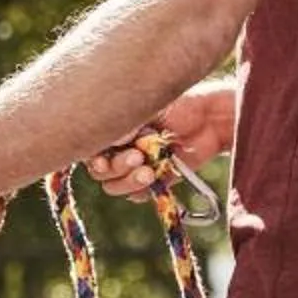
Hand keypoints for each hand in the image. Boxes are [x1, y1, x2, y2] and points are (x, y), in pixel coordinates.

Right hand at [84, 80, 237, 200]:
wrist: (211, 117)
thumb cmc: (179, 103)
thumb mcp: (150, 107)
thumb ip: (128, 121)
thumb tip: (115, 139)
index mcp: (112, 128)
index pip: (87, 147)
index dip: (91, 156)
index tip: (104, 157)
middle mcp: (119, 148)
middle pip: (100, 171)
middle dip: (117, 167)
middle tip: (138, 157)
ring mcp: (136, 165)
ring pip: (115, 186)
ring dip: (129, 181)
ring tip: (150, 171)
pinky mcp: (155, 179)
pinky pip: (139, 195)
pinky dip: (144, 190)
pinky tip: (158, 178)